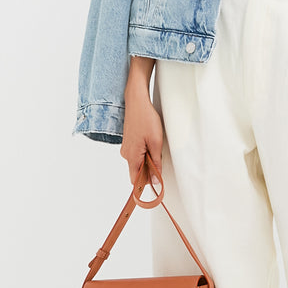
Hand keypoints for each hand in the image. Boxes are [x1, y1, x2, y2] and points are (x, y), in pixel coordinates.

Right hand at [121, 58, 163, 188]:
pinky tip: (152, 142)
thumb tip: (154, 181)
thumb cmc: (146, 119)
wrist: (137, 101)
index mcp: (131, 157)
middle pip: (138, 172)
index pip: (135, 181)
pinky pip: (138, 154)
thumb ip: (155, 164)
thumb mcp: (156, 143)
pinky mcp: (129, 142)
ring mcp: (127, 148)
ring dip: (149, 160)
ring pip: (139, 162)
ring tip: (156, 146)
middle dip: (150, 170)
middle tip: (161, 159)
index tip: (157, 186)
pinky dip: (146, 152)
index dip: (146, 185)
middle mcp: (126, 154)